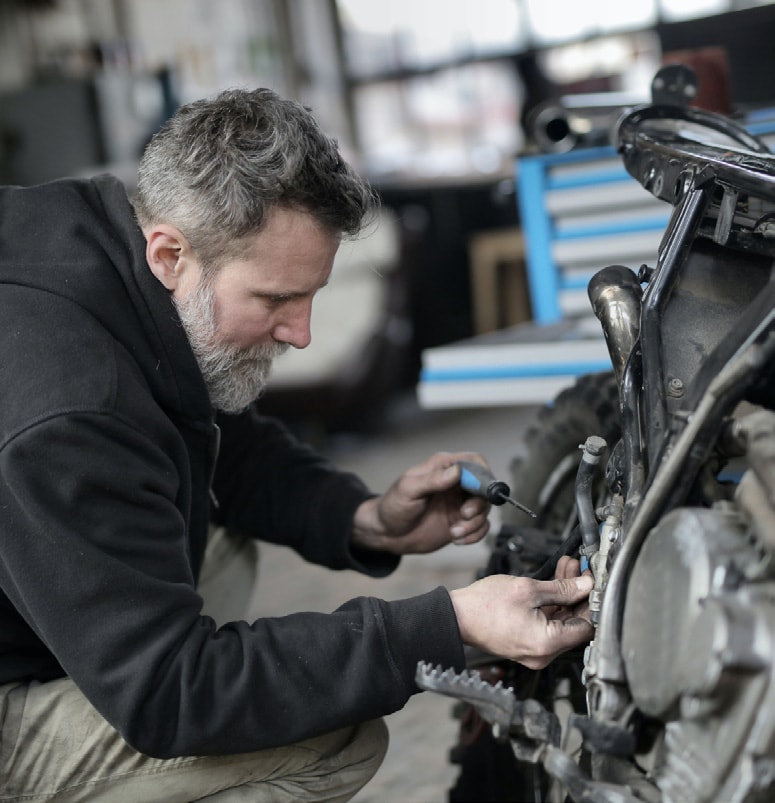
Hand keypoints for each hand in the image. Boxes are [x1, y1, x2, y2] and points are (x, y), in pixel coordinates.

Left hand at [350, 452, 490, 554]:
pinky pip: (481, 527)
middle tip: (464, 515)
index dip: (483, 474)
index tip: (480, 491)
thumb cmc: (393, 506)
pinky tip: (457, 539)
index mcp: (443, 468)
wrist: (387, 534)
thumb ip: (433, 480)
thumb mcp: (409, 490)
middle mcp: (455, 484)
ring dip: (475, 523)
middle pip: (484, 487)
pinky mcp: (461, 522)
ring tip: (455, 532)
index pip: (474, 462)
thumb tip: (456, 471)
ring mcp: (459, 504)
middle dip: (479, 503)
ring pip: (484, 509)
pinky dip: (474, 535)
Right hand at [449, 559, 593, 669]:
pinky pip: (547, 624)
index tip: (593, 581)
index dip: (591, 601)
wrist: (457, 616)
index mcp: (547, 643)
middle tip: (579, 569)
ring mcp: (535, 650)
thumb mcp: (527, 589)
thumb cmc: (484, 605)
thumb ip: (561, 588)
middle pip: (574, 623)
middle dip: (578, 593)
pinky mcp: (527, 643)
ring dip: (565, 595)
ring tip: (566, 567)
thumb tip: (585, 585)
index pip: (586, 626)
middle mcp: (544, 653)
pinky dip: (551, 604)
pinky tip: (553, 582)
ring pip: (561, 621)